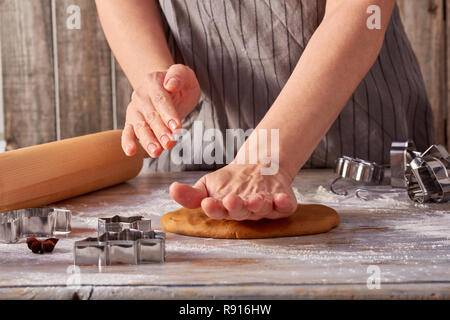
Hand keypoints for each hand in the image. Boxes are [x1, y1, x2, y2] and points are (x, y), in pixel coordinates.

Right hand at [122, 64, 200, 157]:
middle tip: (170, 143)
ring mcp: (135, 109)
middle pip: (151, 116)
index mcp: (153, 81)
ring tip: (156, 152)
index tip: (177, 127)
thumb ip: (179, 75)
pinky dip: (127, 142)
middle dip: (160, 131)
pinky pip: (127, 132)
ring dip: (147, 140)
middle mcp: (140, 95)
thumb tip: (170, 84)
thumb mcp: (184, 74)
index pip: (161, 100)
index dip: (168, 114)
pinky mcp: (132, 121)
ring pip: (140, 126)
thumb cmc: (178, 83)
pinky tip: (130, 151)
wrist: (166, 86)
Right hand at [169, 164, 297, 220]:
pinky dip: (284, 203)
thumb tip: (171, 189)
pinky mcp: (282, 203)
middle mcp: (245, 211)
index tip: (207, 202)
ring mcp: (265, 208)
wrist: (259, 168)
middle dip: (236, 207)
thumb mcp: (207, 185)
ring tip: (255, 199)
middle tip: (230, 200)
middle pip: (240, 212)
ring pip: (262, 210)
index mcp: (225, 209)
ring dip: (258, 205)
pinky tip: (281, 198)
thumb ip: (190, 193)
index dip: (213, 208)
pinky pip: (284, 206)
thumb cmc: (231, 182)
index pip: (217, 211)